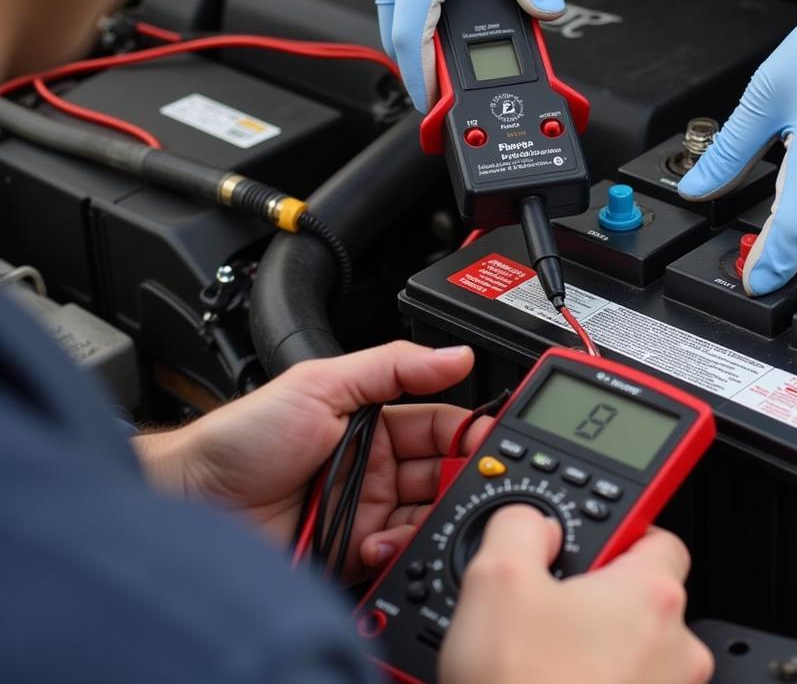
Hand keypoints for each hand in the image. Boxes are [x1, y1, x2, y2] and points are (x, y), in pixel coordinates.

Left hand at [134, 342, 490, 581]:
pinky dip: (400, 551)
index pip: (440, 425)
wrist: (192, 499)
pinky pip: (396, 555)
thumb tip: (455, 354)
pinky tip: (382, 542)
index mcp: (374, 421)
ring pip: (425, 517)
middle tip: (469, 482)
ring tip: (417, 512)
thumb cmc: (244, 435)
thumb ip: (392, 366)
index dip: (469, 433)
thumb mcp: (321, 383)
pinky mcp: (352, 554)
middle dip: (458, 479)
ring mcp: (365, 511)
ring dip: (431, 517)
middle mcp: (375, 466)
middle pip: (440, 474)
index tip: (493, 440)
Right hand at [364, 0, 564, 111]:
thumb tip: (546, 8)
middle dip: (424, 72)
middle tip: (454, 95)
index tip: (437, 107)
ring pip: (396, 19)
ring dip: (421, 46)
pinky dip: (418, 19)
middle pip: (397, 37)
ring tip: (456, 66)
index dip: (424, 81)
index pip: (410, 39)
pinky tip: (445, 24)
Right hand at [440, 505, 711, 683]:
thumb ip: (520, 524)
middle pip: (637, 593)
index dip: (612, 529)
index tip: (585, 537)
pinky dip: (591, 682)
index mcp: (651, 595)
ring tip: (536, 656)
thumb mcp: (496, 579)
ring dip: (589, 644)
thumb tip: (530, 520)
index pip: (654, 532)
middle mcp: (676, 649)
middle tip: (541, 605)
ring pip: (628, 648)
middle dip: (591, 594)